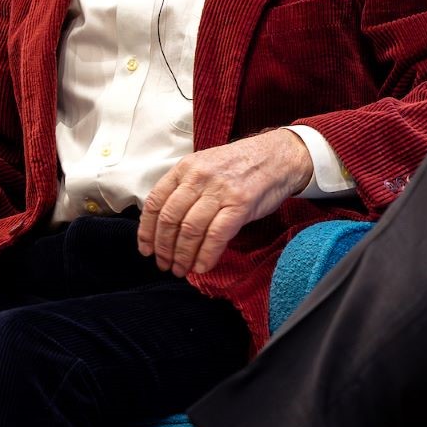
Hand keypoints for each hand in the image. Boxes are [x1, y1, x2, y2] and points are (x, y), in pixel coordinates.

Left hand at [139, 129, 314, 276]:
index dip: (147, 231)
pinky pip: (216, 235)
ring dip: (183, 256)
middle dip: (164, 248)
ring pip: (190, 230)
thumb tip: (167, 224)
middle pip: (170, 219)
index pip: (156, 203)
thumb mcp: (206, 166)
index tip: (147, 249)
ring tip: (182, 269)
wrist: (279, 156)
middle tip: (165, 264)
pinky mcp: (240, 204)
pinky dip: (206, 255)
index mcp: (185, 168)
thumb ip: (186, 188)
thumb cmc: (242, 165)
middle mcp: (199, 177)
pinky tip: (202, 266)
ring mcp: (220, 190)